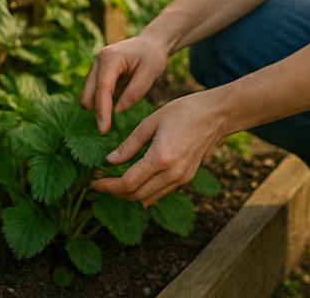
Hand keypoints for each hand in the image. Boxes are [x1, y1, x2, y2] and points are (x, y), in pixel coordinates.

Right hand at [80, 34, 169, 133]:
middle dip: (95, 112)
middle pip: (89, 92)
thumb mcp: (150, 73)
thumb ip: (135, 92)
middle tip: (105, 131)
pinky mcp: (97, 73)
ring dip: (96, 108)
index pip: (103, 88)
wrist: (150, 43)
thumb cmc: (152, 56)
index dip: (102, 110)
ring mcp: (95, 66)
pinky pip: (93, 92)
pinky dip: (99, 103)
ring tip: (108, 124)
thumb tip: (117, 111)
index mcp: (110, 57)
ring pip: (87, 94)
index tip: (103, 129)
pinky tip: (109, 114)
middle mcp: (98, 60)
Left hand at [89, 89, 229, 205]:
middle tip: (98, 182)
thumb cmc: (183, 111)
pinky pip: (160, 192)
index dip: (107, 186)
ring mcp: (182, 179)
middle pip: (136, 195)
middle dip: (114, 192)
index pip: (128, 183)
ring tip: (112, 182)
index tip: (93, 182)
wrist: (216, 115)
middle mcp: (172, 174)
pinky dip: (144, 191)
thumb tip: (110, 161)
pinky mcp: (186, 178)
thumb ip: (129, 144)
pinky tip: (133, 181)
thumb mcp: (151, 121)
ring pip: (148, 198)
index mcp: (161, 158)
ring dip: (128, 194)